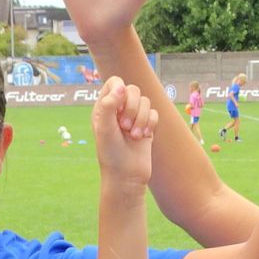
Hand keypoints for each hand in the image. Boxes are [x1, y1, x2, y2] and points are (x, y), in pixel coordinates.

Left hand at [92, 76, 156, 190]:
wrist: (126, 177)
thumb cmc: (111, 154)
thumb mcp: (105, 129)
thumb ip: (109, 105)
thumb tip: (121, 86)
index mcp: (104, 107)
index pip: (114, 82)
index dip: (120, 91)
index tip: (119, 108)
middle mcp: (118, 109)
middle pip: (133, 89)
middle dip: (132, 108)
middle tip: (124, 127)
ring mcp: (133, 117)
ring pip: (146, 101)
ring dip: (141, 119)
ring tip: (134, 136)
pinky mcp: (146, 126)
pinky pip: (154, 113)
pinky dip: (150, 124)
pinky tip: (144, 137)